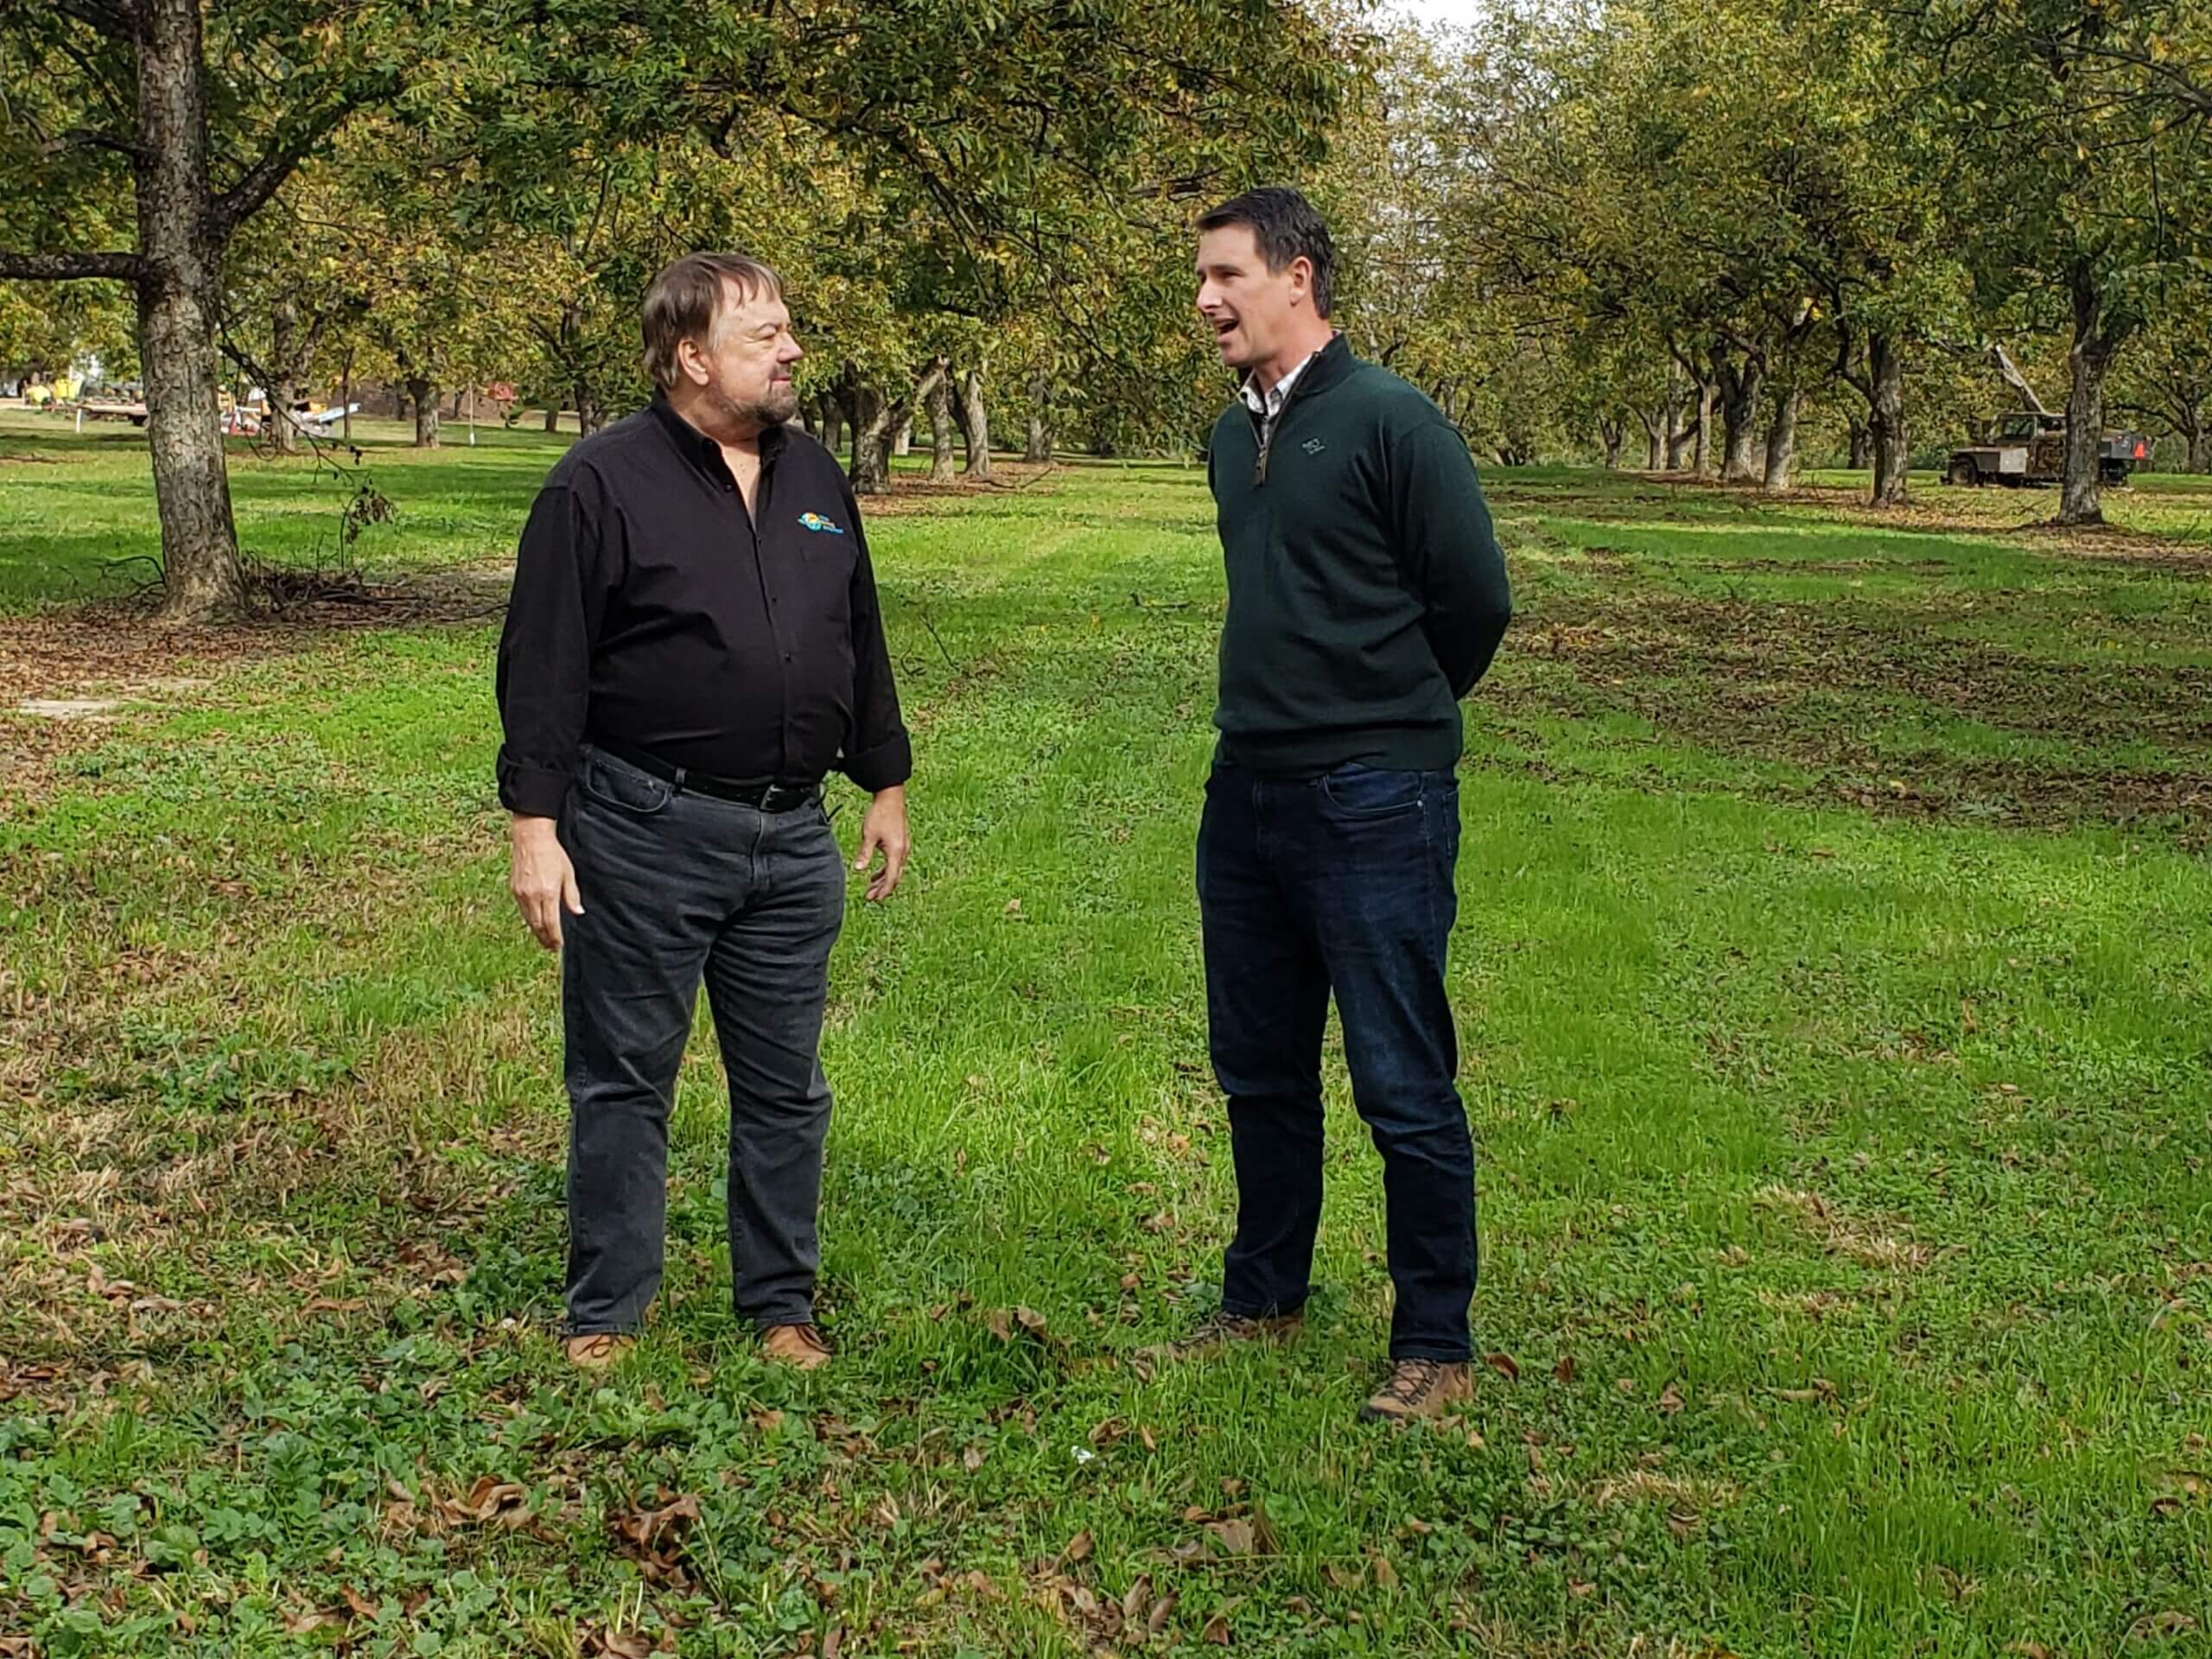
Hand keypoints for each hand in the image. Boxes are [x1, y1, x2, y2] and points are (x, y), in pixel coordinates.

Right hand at [509, 814, 582, 948]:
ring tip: (544, 939)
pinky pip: (522, 910)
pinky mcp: (514, 889)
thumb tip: (578, 913)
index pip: (551, 924)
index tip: (558, 946)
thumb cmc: (553, 853)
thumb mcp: (568, 873)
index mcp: (548, 893)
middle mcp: (532, 896)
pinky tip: (535, 922)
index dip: (555, 938)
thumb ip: (572, 895)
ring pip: (528, 920)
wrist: (531, 838)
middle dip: (545, 939)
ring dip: (536, 932)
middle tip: (552, 947)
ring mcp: (521, 893)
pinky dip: (529, 919)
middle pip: (538, 926)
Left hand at [852, 785, 909, 901]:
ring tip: (870, 888)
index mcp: (895, 852)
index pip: (891, 878)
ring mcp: (903, 848)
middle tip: (869, 897)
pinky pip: (894, 863)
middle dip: (882, 889)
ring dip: (883, 880)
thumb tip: (857, 869)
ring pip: (894, 871)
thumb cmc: (880, 814)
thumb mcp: (869, 835)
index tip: (874, 899)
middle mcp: (902, 852)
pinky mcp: (900, 844)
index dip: (883, 890)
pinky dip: (885, 871)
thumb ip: (864, 853)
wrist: (891, 797)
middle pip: (894, 877)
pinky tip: (875, 874)